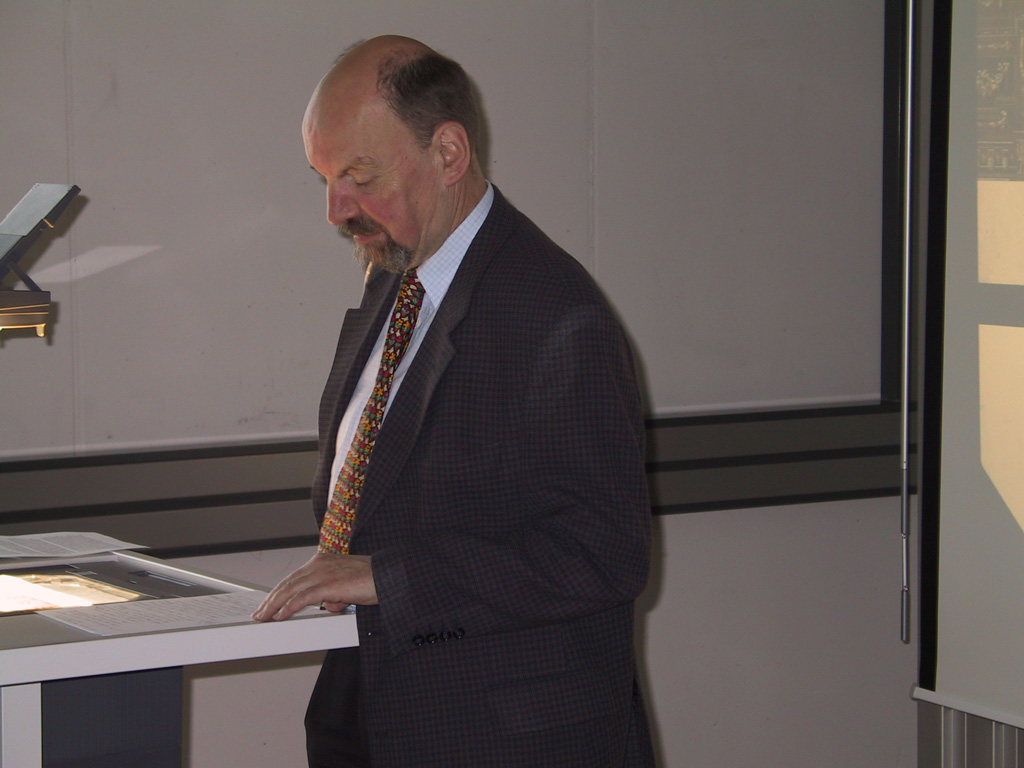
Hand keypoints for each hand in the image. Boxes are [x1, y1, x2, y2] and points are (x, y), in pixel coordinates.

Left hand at [252, 552, 376, 621]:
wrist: (389, 576)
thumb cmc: (373, 580)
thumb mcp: (349, 587)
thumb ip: (336, 595)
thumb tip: (329, 606)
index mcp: (323, 561)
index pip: (294, 578)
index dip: (279, 592)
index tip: (269, 603)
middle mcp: (320, 564)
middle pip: (288, 583)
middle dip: (271, 599)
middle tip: (259, 613)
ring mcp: (323, 573)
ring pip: (290, 590)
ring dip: (274, 605)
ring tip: (263, 616)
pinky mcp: (328, 585)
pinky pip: (302, 598)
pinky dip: (288, 608)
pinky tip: (280, 616)